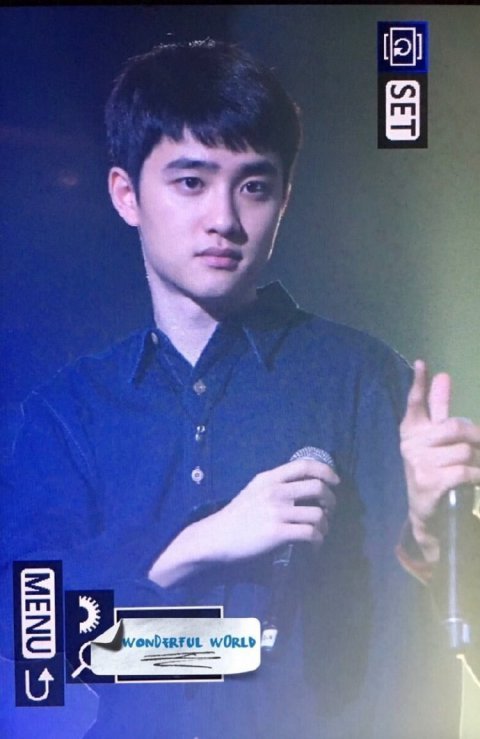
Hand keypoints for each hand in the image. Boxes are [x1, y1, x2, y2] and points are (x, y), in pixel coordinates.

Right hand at [210, 457, 338, 562]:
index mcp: (269, 478)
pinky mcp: (277, 533)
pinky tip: (314, 544)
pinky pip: (310, 533)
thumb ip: (275, 484)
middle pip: (318, 488)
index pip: (304, 465)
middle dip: (331, 500)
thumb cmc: (237, 515)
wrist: (216, 537)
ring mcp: (276, 511)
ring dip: (326, 525)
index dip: (326, 471)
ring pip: (318, 514)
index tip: (336, 481)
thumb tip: (304, 486)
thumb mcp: (254, 490)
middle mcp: (275, 491)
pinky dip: (318, 540)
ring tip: (321, 531)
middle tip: (330, 510)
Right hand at [400, 359, 479, 561]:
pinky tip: (475, 480)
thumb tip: (443, 376)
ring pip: (464, 451)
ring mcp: (418, 464)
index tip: (422, 364)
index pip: (415, 403)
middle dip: (476, 436)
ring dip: (477, 462)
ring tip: (474, 470)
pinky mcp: (429, 482)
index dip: (420, 384)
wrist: (429, 515)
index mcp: (411, 431)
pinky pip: (465, 470)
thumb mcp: (437, 441)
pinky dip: (477, 476)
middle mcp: (410, 445)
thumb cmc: (436, 472)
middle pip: (455, 427)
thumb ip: (440, 410)